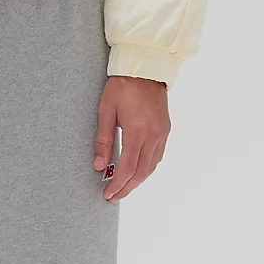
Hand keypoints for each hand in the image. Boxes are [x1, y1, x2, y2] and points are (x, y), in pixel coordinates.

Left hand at [93, 75, 169, 201]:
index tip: (108, 194)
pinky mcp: (165, 129)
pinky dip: (146, 168)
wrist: (145, 67)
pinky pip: (157, 156)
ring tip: (123, 187)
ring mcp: (162, 133)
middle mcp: (153, 135)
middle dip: (127, 187)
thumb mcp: (106, 111)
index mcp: (137, 131)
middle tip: (113, 197)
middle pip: (141, 172)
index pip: (127, 168)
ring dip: (137, 180)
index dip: (117, 184)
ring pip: (151, 166)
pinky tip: (137, 171)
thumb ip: (103, 140)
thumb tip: (99, 166)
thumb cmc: (122, 86)